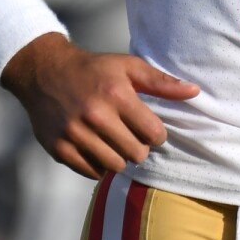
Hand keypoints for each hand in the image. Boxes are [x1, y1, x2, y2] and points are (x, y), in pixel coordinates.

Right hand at [1, 34, 199, 178]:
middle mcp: (94, 115)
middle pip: (136, 154)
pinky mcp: (59, 147)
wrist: (44, 72)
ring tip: (113, 142)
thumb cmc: (93, 69)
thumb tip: (195, 92)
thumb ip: (162, 82)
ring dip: (119, 158)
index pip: (153, 133)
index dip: (155, 134)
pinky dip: (98, 165)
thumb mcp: (128, 67)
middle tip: (130, 136)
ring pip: (114, 166)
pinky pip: (92, 172)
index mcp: (116, 94)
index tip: (148, 128)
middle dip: (138, 148)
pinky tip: (96, 148)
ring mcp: (74, 133)